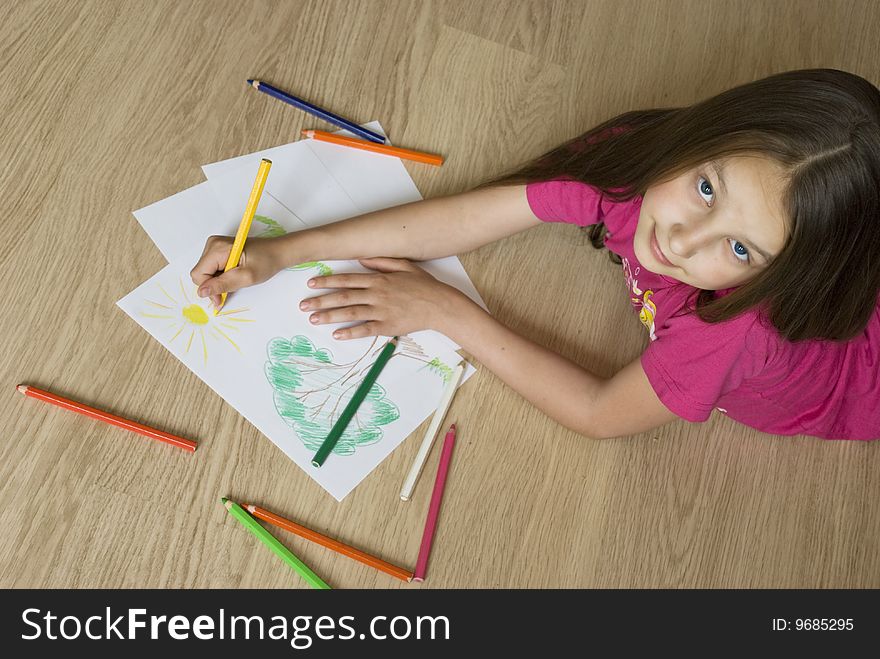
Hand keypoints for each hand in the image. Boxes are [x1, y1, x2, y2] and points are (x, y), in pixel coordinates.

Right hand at [190, 235, 283, 306]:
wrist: (277, 251)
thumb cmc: (265, 262)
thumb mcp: (246, 277)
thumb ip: (223, 285)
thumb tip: (202, 292)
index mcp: (218, 248)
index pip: (198, 274)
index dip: (208, 289)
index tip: (221, 298)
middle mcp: (213, 244)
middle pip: (200, 273)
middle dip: (213, 285)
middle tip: (231, 288)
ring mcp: (215, 245)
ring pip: (205, 272)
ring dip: (217, 281)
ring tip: (235, 279)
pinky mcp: (218, 249)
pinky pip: (211, 268)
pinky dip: (220, 276)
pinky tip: (233, 274)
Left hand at [300, 257, 462, 339]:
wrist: (440, 305)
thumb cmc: (423, 286)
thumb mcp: (404, 266)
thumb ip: (382, 262)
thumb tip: (362, 260)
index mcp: (379, 279)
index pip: (348, 280)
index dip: (328, 282)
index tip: (311, 284)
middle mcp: (377, 294)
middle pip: (344, 297)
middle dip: (321, 300)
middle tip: (303, 305)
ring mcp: (382, 311)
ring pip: (350, 313)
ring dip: (330, 316)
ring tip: (313, 319)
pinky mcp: (388, 326)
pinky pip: (366, 330)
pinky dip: (351, 333)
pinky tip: (336, 335)